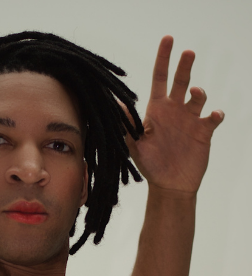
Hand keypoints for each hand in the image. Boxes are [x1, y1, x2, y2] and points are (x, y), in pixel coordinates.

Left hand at [125, 36, 224, 195]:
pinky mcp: (204, 132)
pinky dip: (214, 114)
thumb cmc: (150, 163)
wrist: (168, 184)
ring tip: (196, 92)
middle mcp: (175, 111)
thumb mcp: (134, 144)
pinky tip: (212, 115)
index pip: (160, 78)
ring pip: (198, 97)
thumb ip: (125, 125)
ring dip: (199, 93)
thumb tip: (113, 106)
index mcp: (157, 110)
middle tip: (188, 52)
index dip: (163, 59)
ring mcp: (191, 120)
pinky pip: (212, 118)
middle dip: (184, 66)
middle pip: (181, 82)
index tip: (168, 40)